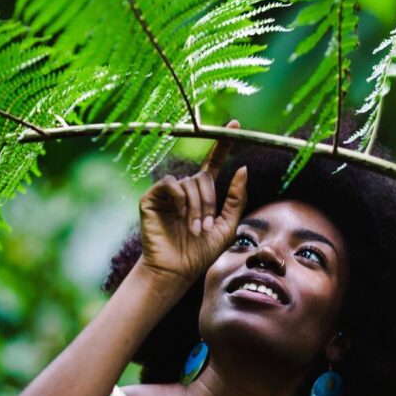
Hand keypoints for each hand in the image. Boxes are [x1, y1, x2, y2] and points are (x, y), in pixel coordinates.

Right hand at [138, 121, 246, 285]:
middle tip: (205, 227)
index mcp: (202, 194)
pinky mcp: (151, 197)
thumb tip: (243, 168)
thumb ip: (236, 198)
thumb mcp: (227, 225)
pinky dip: (179, 198)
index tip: (235, 125)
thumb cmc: (200, 253)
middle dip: (209, 203)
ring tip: (193, 229)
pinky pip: (171, 183)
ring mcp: (167, 193)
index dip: (224, 144)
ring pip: (189, 183)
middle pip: (203, 179)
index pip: (214, 163)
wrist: (176, 270)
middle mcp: (184, 189)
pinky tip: (178, 214)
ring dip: (196, 207)